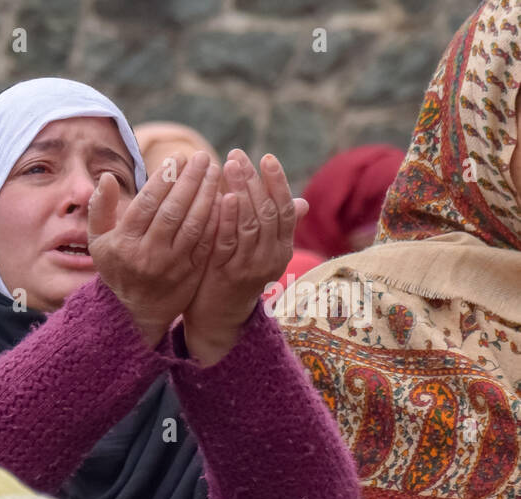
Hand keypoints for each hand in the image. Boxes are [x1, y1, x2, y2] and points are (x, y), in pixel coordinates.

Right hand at [88, 153, 221, 347]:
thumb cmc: (118, 267)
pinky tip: (223, 196)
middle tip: (201, 157)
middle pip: (173, 210)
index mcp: (125, 243)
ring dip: (207, 194)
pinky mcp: (192, 271)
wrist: (137, 311)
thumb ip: (100, 208)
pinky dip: (217, 217)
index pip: (148, 203)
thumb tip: (108, 177)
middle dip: (190, 180)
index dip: (165, 178)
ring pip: (194, 223)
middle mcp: (148, 254)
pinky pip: (208, 239)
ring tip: (213, 171)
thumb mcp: (98, 241)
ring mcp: (173, 264)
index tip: (178, 158)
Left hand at [182, 150, 307, 364]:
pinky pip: (231, 243)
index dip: (276, 181)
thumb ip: (273, 226)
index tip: (265, 157)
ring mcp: (250, 267)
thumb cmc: (236, 278)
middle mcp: (271, 257)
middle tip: (238, 155)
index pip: (284, 207)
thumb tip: (301, 202)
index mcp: (281, 247)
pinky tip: (224, 198)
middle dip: (253, 180)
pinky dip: (229, 219)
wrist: (219, 321)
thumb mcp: (259, 251)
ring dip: (241, 191)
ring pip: (251, 223)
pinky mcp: (228, 275)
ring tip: (228, 166)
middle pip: (268, 211)